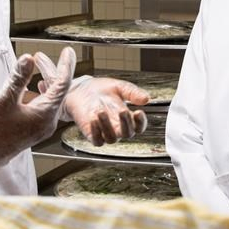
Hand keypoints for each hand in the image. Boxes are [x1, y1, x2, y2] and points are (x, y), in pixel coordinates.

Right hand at [0, 48, 74, 178]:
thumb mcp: (4, 100)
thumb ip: (17, 79)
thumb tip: (28, 59)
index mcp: (45, 114)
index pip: (62, 85)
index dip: (65, 66)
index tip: (68, 51)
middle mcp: (49, 121)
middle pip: (58, 91)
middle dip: (55, 71)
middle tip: (56, 54)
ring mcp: (43, 126)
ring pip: (51, 98)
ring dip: (48, 81)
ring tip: (40, 64)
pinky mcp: (36, 128)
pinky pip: (45, 106)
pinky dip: (43, 92)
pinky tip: (36, 85)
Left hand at [34, 52, 149, 145]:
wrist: (81, 89)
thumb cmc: (102, 89)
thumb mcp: (120, 87)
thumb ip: (133, 93)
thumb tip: (147, 99)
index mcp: (127, 118)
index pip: (139, 126)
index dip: (141, 122)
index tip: (138, 112)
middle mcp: (118, 127)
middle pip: (127, 134)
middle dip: (126, 123)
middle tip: (123, 111)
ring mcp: (105, 132)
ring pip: (111, 138)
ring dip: (107, 126)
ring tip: (101, 111)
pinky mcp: (92, 135)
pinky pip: (97, 141)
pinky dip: (96, 132)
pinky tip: (93, 119)